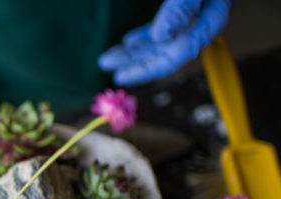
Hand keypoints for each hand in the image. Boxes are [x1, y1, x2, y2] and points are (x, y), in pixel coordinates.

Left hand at [98, 0, 230, 85]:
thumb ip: (181, 9)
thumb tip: (160, 37)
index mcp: (208, 21)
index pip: (175, 55)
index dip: (146, 69)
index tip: (120, 76)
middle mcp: (200, 23)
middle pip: (163, 52)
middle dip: (133, 61)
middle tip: (105, 63)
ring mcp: (192, 17)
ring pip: (159, 42)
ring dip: (134, 51)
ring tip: (109, 57)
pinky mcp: (183, 8)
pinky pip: (163, 28)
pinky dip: (144, 37)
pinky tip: (128, 42)